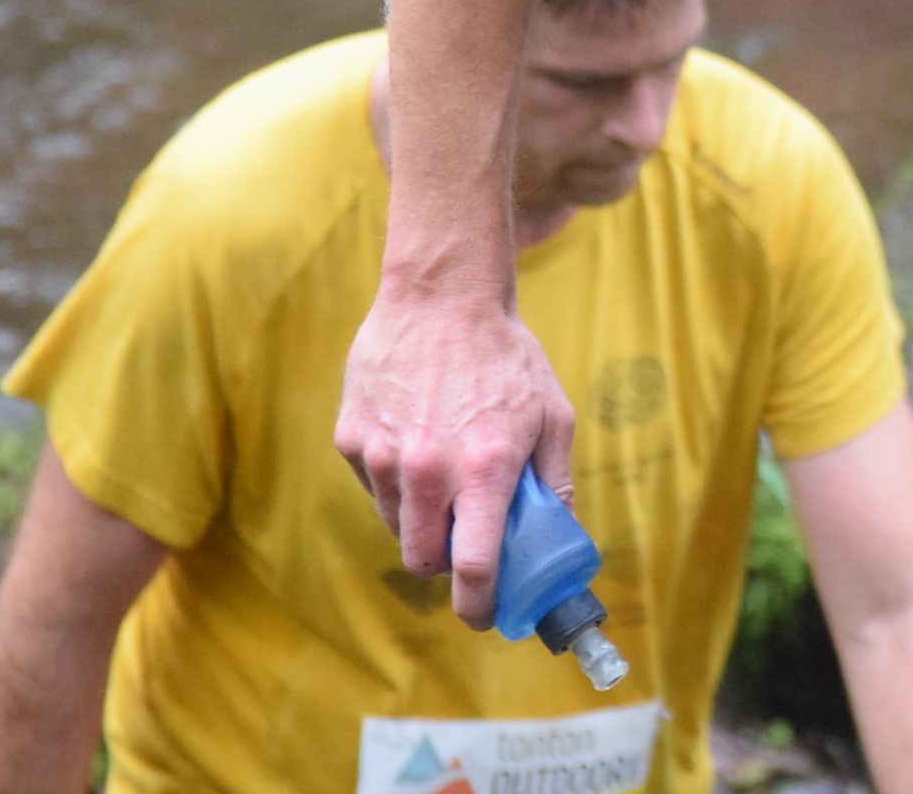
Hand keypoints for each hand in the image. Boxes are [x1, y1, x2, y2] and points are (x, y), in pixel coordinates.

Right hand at [335, 286, 574, 627]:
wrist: (442, 297)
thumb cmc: (506, 357)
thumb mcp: (552, 415)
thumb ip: (553, 484)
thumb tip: (560, 539)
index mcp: (485, 468)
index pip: (474, 567)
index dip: (479, 604)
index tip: (485, 615)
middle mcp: (429, 469)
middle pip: (424, 560)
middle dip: (447, 562)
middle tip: (466, 537)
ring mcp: (383, 456)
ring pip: (396, 525)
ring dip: (421, 518)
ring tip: (446, 470)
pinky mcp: (352, 439)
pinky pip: (373, 487)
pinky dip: (395, 481)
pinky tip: (417, 438)